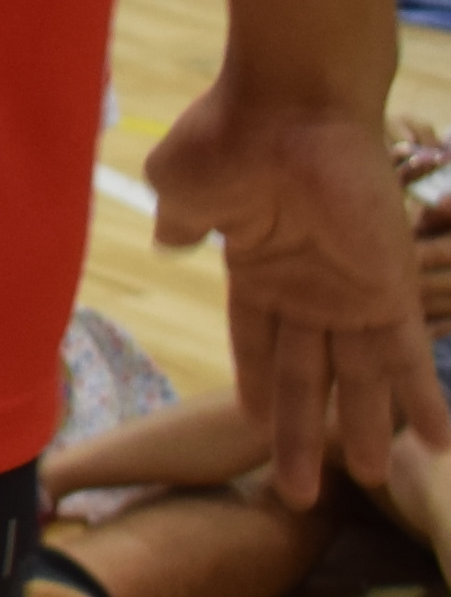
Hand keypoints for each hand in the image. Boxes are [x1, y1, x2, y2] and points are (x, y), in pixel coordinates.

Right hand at [151, 64, 448, 502]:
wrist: (291, 104)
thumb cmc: (230, 137)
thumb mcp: (183, 188)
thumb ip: (181, 222)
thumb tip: (172, 241)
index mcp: (257, 266)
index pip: (257, 341)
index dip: (255, 383)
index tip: (251, 423)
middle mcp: (308, 288)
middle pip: (304, 376)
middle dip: (303, 433)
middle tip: (302, 492)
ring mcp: (350, 292)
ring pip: (356, 379)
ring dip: (365, 429)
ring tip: (371, 477)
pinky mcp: (388, 290)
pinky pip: (406, 357)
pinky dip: (422, 399)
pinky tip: (438, 443)